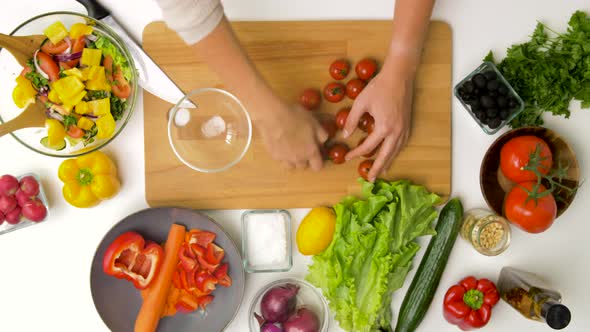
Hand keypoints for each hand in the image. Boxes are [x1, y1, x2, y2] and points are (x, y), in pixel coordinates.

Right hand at [256, 101, 327, 169]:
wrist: (273, 116)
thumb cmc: (296, 117)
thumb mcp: (315, 123)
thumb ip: (322, 135)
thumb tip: (323, 143)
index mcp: (311, 152)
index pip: (317, 167)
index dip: (318, 160)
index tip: (315, 153)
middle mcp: (298, 159)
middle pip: (304, 166)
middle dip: (304, 159)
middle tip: (302, 147)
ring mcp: (285, 159)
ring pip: (291, 166)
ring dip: (292, 160)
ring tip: (290, 148)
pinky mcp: (274, 155)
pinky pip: (280, 159)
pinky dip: (282, 155)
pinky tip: (280, 144)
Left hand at [343, 62, 414, 181]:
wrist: (400, 75)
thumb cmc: (379, 86)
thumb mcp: (361, 102)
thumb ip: (352, 120)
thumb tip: (345, 135)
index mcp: (384, 127)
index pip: (368, 146)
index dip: (356, 153)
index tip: (347, 157)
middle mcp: (396, 131)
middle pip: (386, 155)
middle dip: (378, 168)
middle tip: (371, 178)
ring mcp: (404, 128)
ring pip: (396, 151)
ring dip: (388, 162)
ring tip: (382, 171)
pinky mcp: (407, 124)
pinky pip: (402, 143)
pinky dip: (396, 151)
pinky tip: (391, 154)